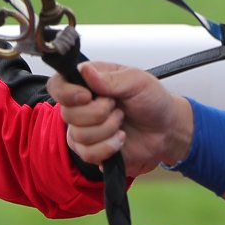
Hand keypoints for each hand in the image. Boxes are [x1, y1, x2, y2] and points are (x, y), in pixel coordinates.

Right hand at [48, 61, 193, 178]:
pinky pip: (87, 154)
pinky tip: (121, 139)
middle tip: (117, 106)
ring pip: (77, 136)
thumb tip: (84, 70)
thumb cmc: (153, 100)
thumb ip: (110, 78)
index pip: (58, 85)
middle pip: (67, 113)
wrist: (166, 130)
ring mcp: (85, 130)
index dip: (66, 92)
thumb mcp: (138, 81)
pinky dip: (108, 147)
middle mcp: (82, 106)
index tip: (87, 96)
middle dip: (98, 113)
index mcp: (89, 82)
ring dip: (106, 130)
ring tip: (122, 121)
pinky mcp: (91, 151)